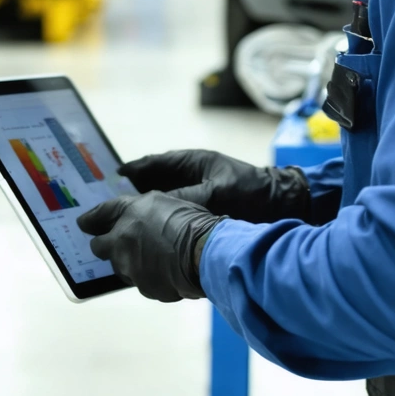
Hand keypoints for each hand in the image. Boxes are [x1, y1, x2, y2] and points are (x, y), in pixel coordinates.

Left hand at [76, 192, 222, 302]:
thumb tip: (133, 221)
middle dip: (106, 246)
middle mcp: (121, 242)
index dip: (90, 219)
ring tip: (155, 258)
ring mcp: (131, 268)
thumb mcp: (164, 202)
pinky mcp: (145, 288)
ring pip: (122, 266)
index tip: (83, 224)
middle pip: (100, 246)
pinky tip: (167, 271)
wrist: (204, 252)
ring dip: (131, 262)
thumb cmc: (190, 222)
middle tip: (119, 244)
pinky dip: (151, 277)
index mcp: (127, 215)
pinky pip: (142, 282)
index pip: (100, 214)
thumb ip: (142, 211)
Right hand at [119, 150, 309, 223]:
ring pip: (163, 199)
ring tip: (125, 220)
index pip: (155, 163)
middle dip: (134, 192)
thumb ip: (186, 198)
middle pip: (154, 182)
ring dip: (147, 208)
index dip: (133, 171)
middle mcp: (191, 176)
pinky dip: (163, 220)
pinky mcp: (203, 210)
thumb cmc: (252, 192)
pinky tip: (151, 233)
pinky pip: (176, 213)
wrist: (282, 204)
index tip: (114, 177)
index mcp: (193, 162)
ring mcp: (197, 192)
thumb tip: (156, 207)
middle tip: (111, 203)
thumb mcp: (216, 193)